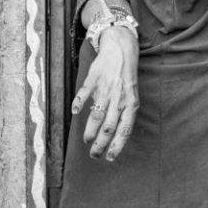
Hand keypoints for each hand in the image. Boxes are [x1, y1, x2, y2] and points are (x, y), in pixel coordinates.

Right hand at [71, 27, 138, 161]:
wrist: (121, 50)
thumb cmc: (126, 77)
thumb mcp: (132, 96)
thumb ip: (123, 114)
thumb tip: (112, 134)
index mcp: (131, 105)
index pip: (125, 130)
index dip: (117, 145)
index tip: (110, 158)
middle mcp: (119, 99)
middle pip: (109, 127)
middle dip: (101, 144)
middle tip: (94, 155)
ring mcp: (107, 89)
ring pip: (97, 115)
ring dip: (90, 130)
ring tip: (86, 140)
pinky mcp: (94, 79)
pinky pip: (85, 93)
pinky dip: (79, 103)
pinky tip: (75, 112)